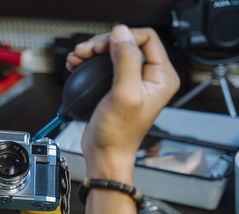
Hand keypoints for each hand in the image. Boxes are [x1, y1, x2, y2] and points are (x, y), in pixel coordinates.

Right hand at [66, 26, 179, 181]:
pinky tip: (77, 65)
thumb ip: (126, 61)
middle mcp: (149, 77)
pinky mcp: (116, 86)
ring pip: (113, 51)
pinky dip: (89, 61)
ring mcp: (132, 81)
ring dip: (93, 51)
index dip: (122, 38)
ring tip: (78, 57)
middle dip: (103, 43)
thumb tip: (121, 34)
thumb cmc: (118, 135)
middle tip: (86, 51)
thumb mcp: (124, 95)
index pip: (146, 38)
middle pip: (127, 42)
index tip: (103, 47)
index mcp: (162, 77)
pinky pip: (103, 64)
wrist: (105, 153)